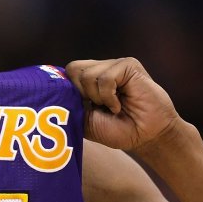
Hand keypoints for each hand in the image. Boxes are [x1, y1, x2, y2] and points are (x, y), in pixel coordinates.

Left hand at [66, 58, 180, 150]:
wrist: (147, 136)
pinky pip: (106, 78)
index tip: (77, 107)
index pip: (65, 73)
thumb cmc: (118, 130)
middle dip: (81, 94)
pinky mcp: (128, 65)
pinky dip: (109, 97)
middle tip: (98, 108)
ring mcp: (113, 65)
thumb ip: (70, 105)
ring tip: (112, 107)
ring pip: (88, 75)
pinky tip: (119, 105)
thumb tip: (55, 93)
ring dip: (98, 98)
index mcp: (87, 80)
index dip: (66, 90)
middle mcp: (99, 68)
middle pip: (72, 69)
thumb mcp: (86, 121)